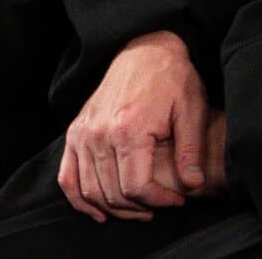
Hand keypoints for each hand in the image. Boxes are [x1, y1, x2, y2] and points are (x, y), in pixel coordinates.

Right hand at [58, 30, 211, 221]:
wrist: (145, 49)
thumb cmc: (172, 78)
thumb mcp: (191, 109)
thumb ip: (191, 150)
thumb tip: (194, 186)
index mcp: (128, 128)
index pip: (137, 187)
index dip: (160, 200)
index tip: (178, 199)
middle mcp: (99, 133)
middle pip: (113, 193)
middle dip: (140, 208)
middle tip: (161, 205)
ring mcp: (82, 132)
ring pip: (90, 190)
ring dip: (114, 209)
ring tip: (140, 209)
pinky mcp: (74, 131)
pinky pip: (67, 177)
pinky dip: (79, 199)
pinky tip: (99, 211)